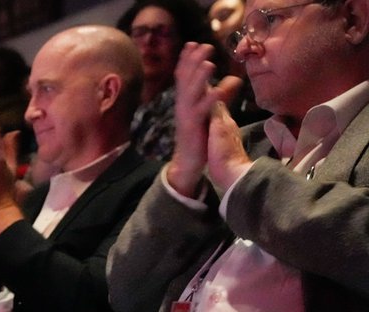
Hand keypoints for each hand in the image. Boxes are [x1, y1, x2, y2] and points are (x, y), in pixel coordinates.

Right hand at [167, 42, 243, 195]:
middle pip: (186, 79)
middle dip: (193, 61)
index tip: (194, 43)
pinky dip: (209, 100)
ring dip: (199, 77)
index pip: (185, 75)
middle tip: (202, 45)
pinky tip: (216, 90)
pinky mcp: (192, 127)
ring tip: (208, 62)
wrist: (188, 161)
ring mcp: (186, 115)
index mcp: (186, 100)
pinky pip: (201, 111)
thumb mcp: (211, 111)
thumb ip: (221, 94)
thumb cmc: (200, 135)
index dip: (188, 59)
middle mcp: (183, 105)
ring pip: (191, 92)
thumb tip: (235, 78)